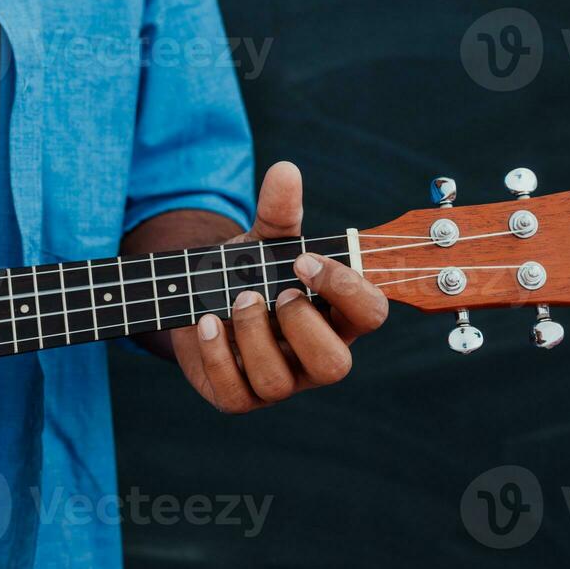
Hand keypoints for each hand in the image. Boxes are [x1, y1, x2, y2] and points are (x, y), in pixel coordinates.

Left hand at [171, 161, 387, 413]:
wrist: (198, 300)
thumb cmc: (248, 272)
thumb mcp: (263, 240)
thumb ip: (278, 211)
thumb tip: (285, 170)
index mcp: (337, 316)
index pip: (371, 313)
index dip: (346, 289)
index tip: (304, 259)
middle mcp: (314, 355)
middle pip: (334, 365)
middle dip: (302, 325)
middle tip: (275, 292)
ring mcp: (279, 382)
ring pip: (279, 381)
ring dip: (253, 335)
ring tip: (235, 300)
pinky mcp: (239, 398)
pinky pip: (237, 394)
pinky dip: (217, 355)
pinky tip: (206, 323)